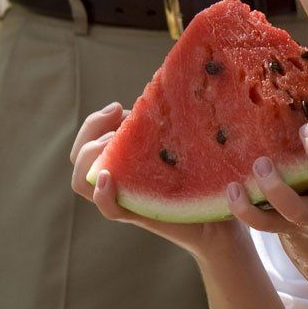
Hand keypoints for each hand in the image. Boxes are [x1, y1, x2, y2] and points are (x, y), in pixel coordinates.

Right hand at [71, 102, 250, 257]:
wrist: (229, 214)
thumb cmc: (209, 176)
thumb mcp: (186, 145)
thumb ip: (170, 127)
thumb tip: (165, 93)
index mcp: (125, 162)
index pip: (88, 141)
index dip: (95, 122)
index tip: (120, 107)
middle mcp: (119, 180)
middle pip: (79, 158)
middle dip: (91, 131)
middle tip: (122, 118)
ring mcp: (126, 198)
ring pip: (83, 182)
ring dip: (91, 158)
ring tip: (112, 144)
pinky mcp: (140, 215)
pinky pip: (109, 209)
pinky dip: (103, 193)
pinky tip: (110, 176)